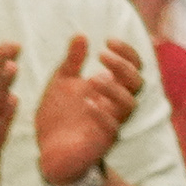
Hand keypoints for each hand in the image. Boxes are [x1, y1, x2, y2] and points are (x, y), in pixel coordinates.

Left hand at [36, 36, 149, 185]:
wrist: (48, 150)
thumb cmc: (58, 116)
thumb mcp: (60, 83)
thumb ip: (72, 62)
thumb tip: (81, 35)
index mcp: (110, 87)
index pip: (132, 66)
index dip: (126, 52)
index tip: (108, 41)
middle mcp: (115, 104)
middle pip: (137, 82)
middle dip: (123, 66)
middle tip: (102, 56)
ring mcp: (111, 122)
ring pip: (129, 105)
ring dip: (114, 89)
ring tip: (93, 79)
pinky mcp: (102, 141)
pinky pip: (112, 128)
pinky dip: (102, 114)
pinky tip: (87, 103)